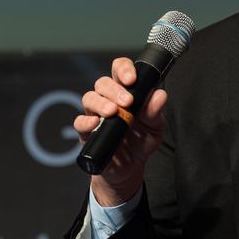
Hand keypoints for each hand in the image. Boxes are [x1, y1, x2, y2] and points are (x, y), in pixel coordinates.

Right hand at [74, 56, 168, 205]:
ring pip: (89, 98)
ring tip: (113, 112)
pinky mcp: (87, 132)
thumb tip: (159, 95)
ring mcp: (95, 115)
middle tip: (128, 102)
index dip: (123, 69)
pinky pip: (79, 122)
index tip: (132, 79)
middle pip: (103, 83)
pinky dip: (85, 121)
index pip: (119, 70)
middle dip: (115, 89)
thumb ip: (155, 112)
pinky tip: (95, 123)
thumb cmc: (141, 141)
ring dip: (101, 102)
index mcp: (125, 92)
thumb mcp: (155, 128)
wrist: (130, 168)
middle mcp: (107, 99)